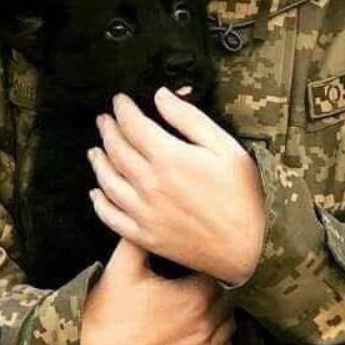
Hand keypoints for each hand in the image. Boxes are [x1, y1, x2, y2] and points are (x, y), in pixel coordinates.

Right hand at [80, 236, 235, 344]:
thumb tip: (151, 211)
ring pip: (229, 328)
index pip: (220, 275)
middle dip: (214, 292)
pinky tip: (200, 337)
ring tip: (196, 311)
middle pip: (228, 301)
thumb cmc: (107, 310)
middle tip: (192, 289)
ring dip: (219, 318)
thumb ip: (143, 235)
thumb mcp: (123, 265)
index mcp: (196, 295)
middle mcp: (206, 325)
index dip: (207, 270)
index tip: (192, 270)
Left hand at [87, 89, 265, 285]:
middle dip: (108, 130)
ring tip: (95, 150)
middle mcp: (149, 184)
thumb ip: (189, 119)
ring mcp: (144, 212)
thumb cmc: (244, 195)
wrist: (250, 247)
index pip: (133, 125)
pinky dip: (99, 202)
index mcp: (169, 158)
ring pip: (108, 181)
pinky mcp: (145, 236)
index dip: (123, 109)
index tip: (120, 100)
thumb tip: (161, 96)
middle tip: (104, 120)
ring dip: (98, 162)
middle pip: (116, 150)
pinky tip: (96, 193)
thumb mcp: (225, 147)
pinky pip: (111, 217)